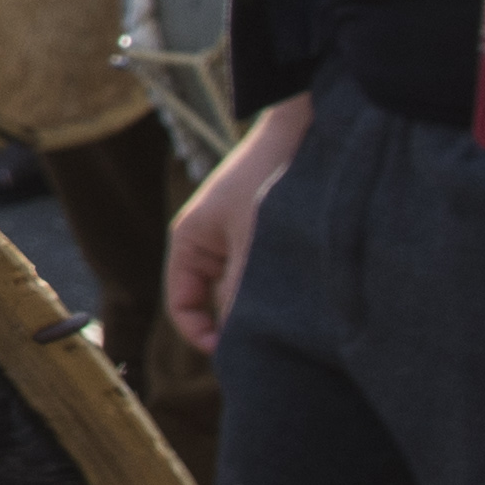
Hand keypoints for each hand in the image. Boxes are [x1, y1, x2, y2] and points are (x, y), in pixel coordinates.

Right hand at [161, 95, 308, 358]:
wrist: (302, 131)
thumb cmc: (267, 178)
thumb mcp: (251, 242)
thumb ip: (239, 292)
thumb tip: (237, 342)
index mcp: (190, 241)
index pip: (182, 305)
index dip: (201, 334)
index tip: (233, 353)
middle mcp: (209, 245)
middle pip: (211, 304)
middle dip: (234, 324)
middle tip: (266, 348)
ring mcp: (237, 242)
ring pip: (240, 293)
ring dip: (259, 306)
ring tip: (287, 320)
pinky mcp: (263, 239)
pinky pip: (260, 278)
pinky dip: (273, 291)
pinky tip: (298, 299)